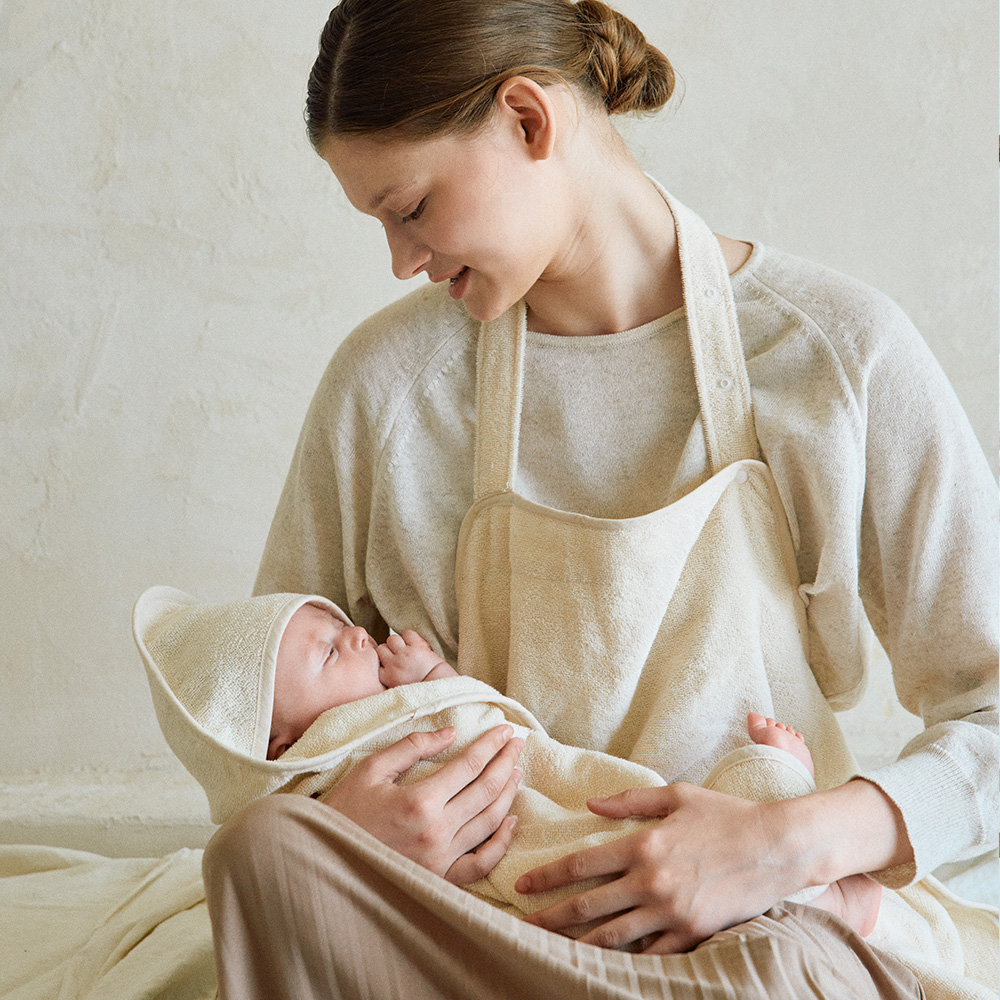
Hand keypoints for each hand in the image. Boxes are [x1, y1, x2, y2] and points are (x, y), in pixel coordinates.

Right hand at [321, 724, 522, 884]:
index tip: (506, 730)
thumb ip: (413, 747)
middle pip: (486, 791)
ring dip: (508, 794)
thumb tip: (451, 732)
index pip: (469, 766)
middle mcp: (436, 832)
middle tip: (518, 743)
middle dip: (506, 762)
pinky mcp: (439, 881)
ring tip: (516, 771)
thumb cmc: (343, 811)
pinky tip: (510, 821)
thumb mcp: (372, 769)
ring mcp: (440, 861)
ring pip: (489, 823)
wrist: (320, 861)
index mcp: (419, 801)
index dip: (491, 745)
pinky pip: (480, 864)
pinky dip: (500, 843)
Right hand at [377, 630, 451, 686]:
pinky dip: (411, 637)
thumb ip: (386, 677)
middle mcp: (394, 665)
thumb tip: (379, 665)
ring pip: (392, 639)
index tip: (389, 663)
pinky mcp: (418, 647)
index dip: (382, 660)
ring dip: (399, 642)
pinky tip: (415, 645)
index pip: (375, 661)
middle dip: (388, 650)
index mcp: (387, 677)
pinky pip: (407, 633)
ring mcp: (405, 655)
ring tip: (406, 650)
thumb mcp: (396, 688)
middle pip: (381, 648)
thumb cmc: (419, 687)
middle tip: (398, 656)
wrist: (441, 686)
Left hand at [516, 783, 796, 952]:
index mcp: (643, 843)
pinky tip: (604, 965)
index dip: (547, 877)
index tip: (522, 885)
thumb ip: (630, 799)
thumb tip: (590, 805)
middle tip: (522, 927)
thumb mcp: (676, 795)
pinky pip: (651, 954)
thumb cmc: (726, 813)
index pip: (581, 864)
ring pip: (613, 936)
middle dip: (550, 918)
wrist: (778, 845)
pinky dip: (626, 960)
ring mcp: (671, 911)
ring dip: (578, 945)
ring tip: (551, 951)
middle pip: (587, 906)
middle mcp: (651, 880)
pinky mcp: (693, 933)